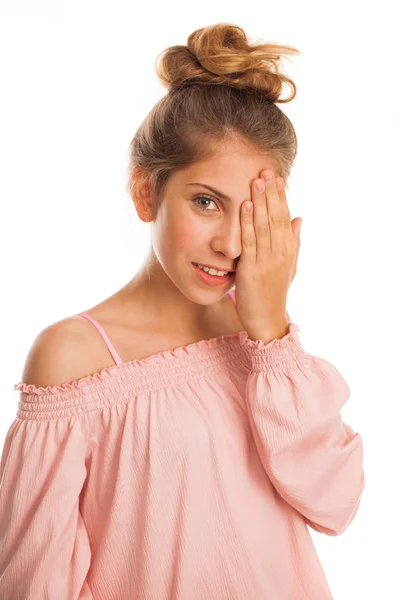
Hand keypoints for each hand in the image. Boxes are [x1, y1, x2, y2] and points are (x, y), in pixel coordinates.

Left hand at [234, 168, 301, 342]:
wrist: (266, 321)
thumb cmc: (273, 294)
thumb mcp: (288, 267)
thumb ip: (293, 243)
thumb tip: (299, 219)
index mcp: (288, 251)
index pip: (285, 218)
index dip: (281, 197)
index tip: (277, 178)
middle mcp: (280, 253)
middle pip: (276, 217)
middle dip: (271, 193)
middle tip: (266, 170)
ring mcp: (266, 260)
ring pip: (264, 225)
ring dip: (260, 201)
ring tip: (256, 180)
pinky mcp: (251, 268)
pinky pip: (249, 241)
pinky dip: (247, 222)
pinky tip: (246, 205)